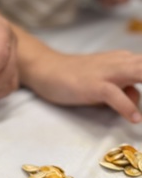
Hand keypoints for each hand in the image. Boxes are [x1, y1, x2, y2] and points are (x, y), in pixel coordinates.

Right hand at [25, 49, 141, 122]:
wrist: (45, 68)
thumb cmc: (76, 77)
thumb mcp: (107, 83)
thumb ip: (126, 90)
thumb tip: (137, 102)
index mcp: (126, 59)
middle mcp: (121, 62)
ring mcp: (106, 73)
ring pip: (139, 73)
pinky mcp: (92, 84)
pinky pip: (114, 94)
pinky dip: (127, 106)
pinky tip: (134, 118)